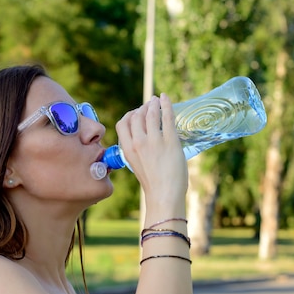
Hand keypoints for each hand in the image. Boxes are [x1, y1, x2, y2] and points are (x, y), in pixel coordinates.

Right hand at [115, 94, 187, 213]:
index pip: (123, 123)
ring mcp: (154, 140)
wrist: (164, 195)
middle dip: (142, 107)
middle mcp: (138, 142)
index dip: (129, 115)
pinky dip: (166, 104)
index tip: (137, 113)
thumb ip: (137, 150)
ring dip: (153, 104)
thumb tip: (145, 138)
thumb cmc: (153, 183)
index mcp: (127, 149)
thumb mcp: (137, 164)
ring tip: (157, 100)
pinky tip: (166, 98)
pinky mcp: (170, 140)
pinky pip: (167, 117)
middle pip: (136, 116)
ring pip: (151, 113)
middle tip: (150, 105)